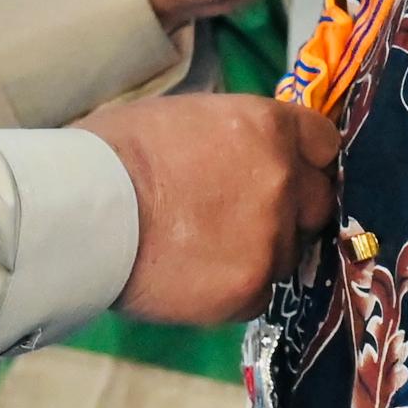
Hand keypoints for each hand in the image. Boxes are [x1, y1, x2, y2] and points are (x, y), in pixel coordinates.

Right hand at [82, 94, 338, 323]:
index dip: (307, 158)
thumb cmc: (115, 152)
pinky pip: (261, 292)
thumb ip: (235, 136)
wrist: (82, 213)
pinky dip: (236, 288)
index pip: (324, 143)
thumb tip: (245, 151)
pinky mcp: (250, 290)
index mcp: (269, 127)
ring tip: (208, 250)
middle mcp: (284, 181)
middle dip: (293, 208)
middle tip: (247, 217)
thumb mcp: (185, 116)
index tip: (291, 170)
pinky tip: (196, 277)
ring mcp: (271, 239)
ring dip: (261, 250)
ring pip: (289, 251)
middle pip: (318, 201)